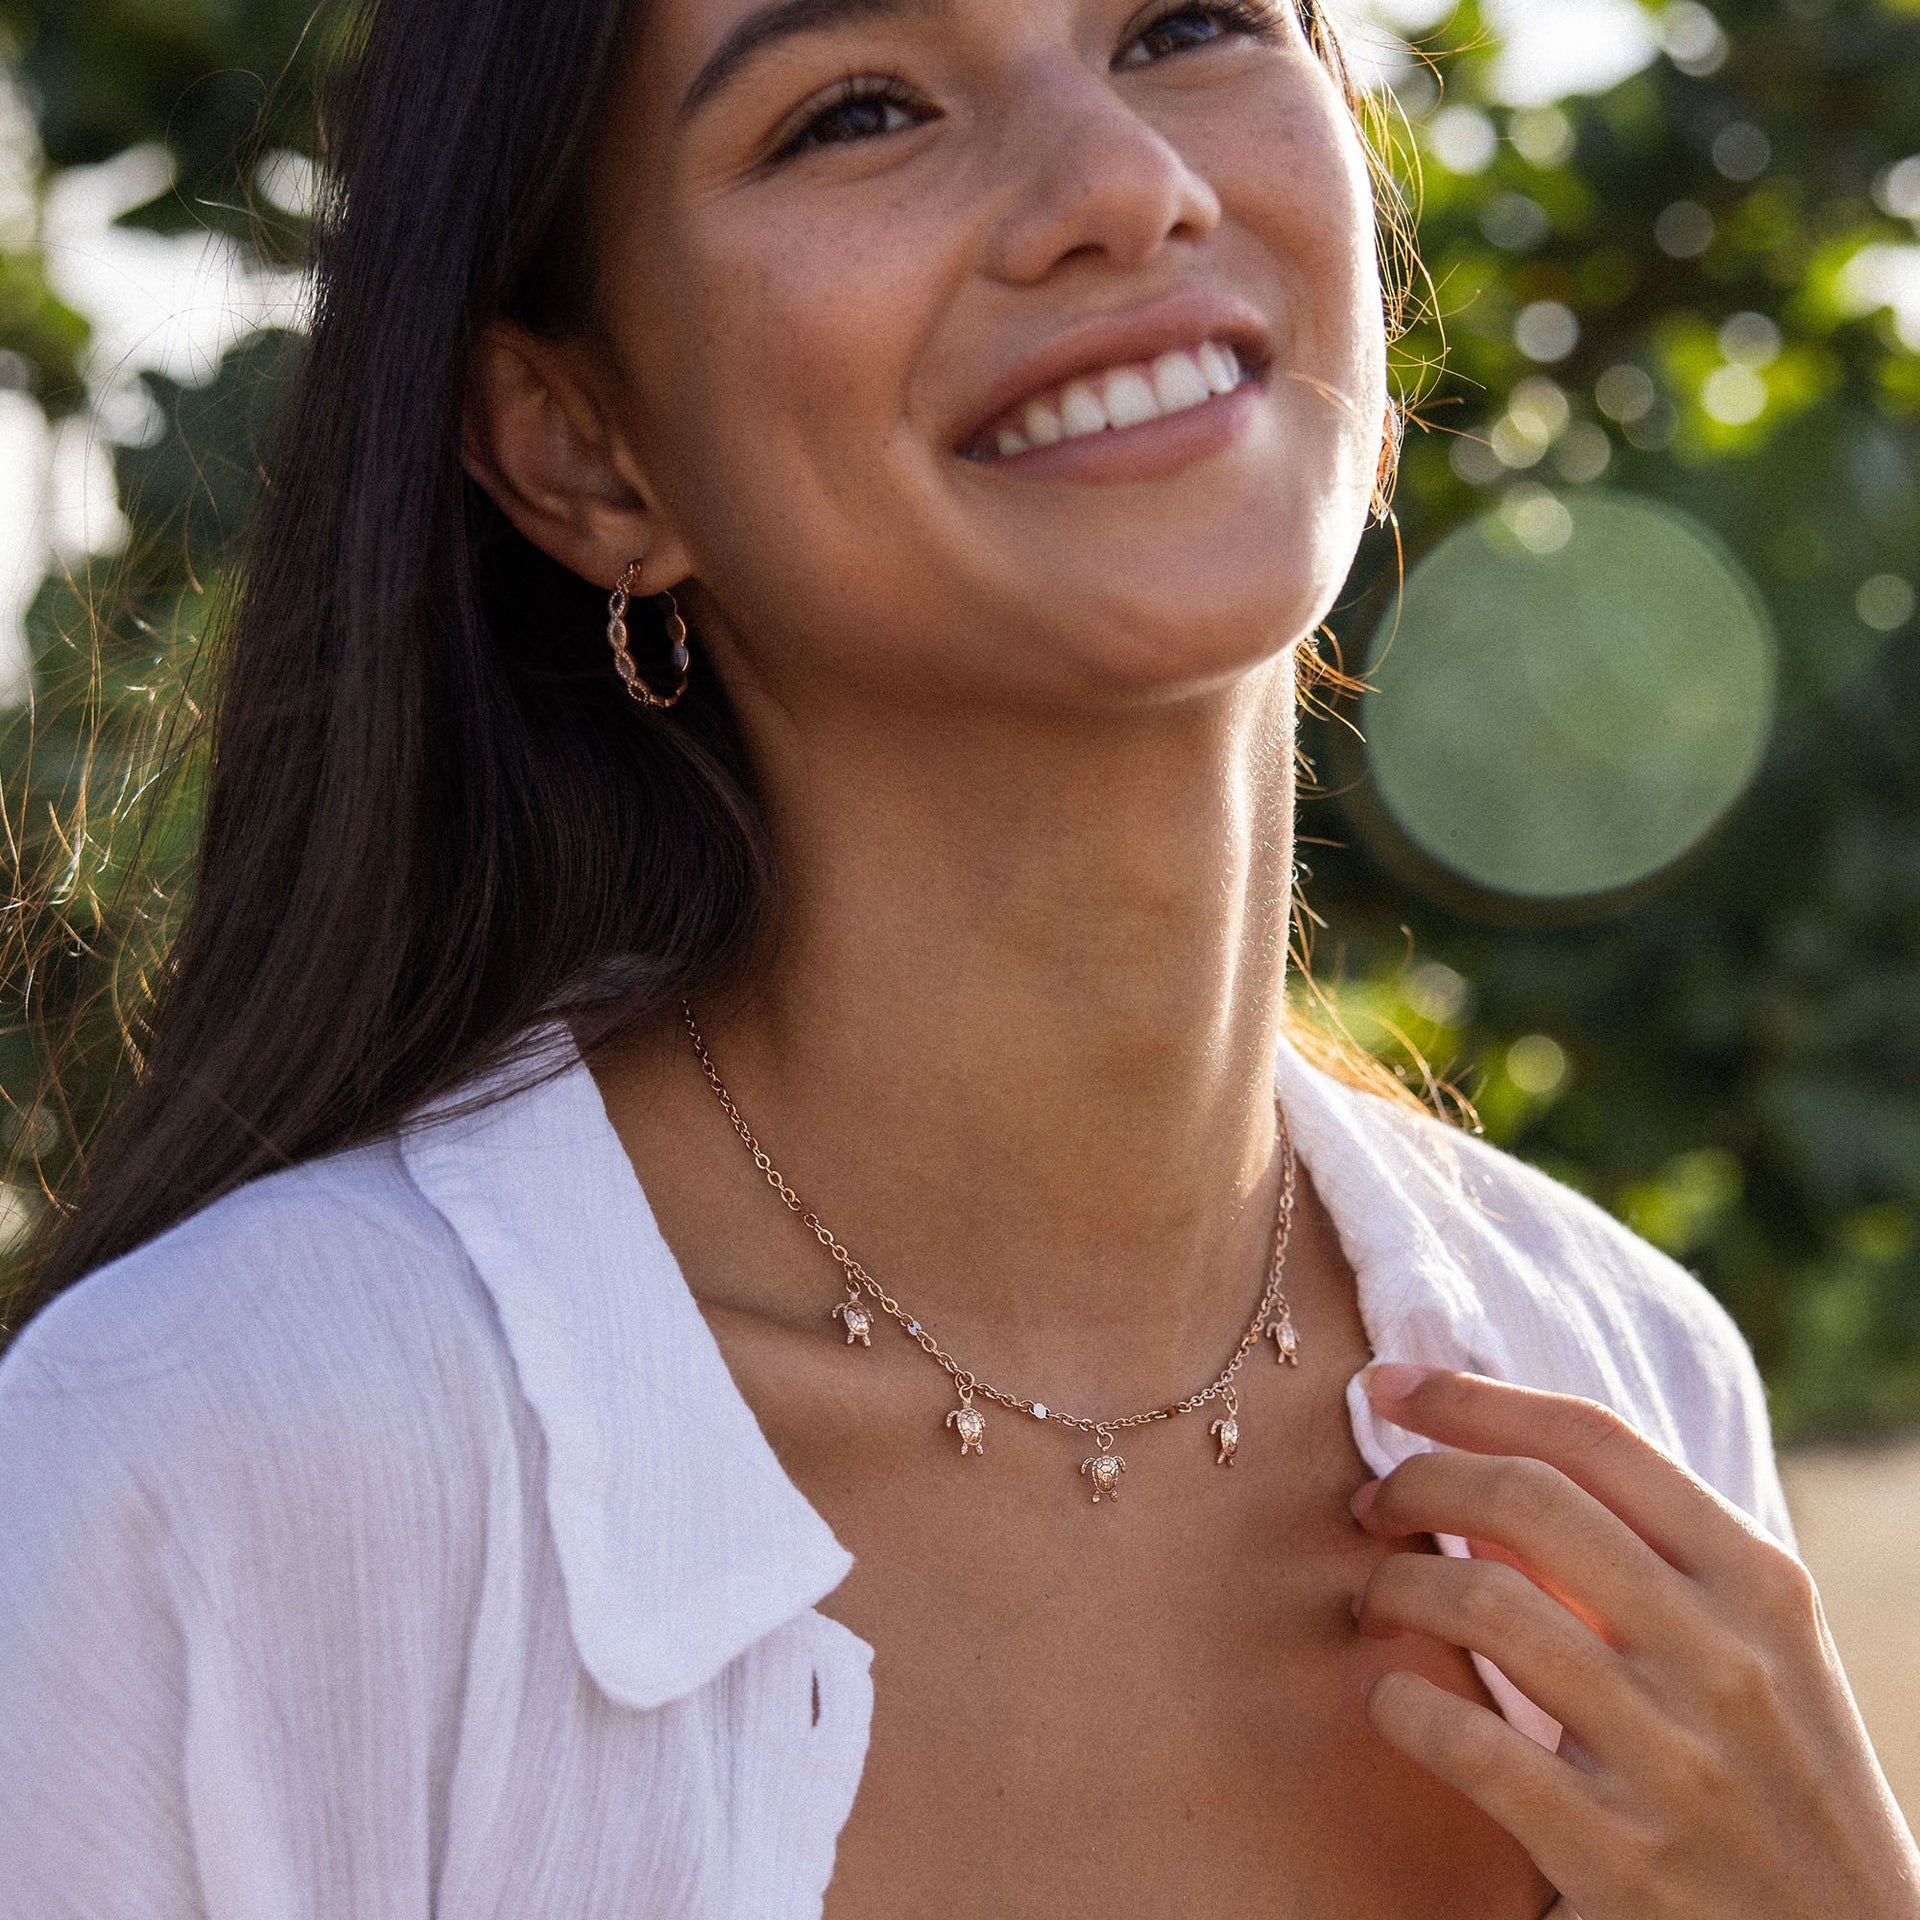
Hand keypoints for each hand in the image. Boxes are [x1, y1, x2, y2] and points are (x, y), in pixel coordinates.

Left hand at [1349, 1363, 1919, 1919]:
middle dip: (1417, 1481)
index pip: (1593, 1439)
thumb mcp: (1747, 1649)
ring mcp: (1676, 1758)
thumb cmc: (1768, 1778)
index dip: (1473, 1398)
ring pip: (1485, 1604)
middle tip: (1369, 1507)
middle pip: (1525, 1499)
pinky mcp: (1621, 1859)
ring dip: (1394, 1588)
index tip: (1390, 1385)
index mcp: (1757, 1582)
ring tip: (1373, 1603)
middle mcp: (1724, 1654)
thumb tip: (1487, 1461)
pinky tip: (1390, 1699)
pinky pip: (1469, 1744)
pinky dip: (1401, 1705)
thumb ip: (1642, 1558)